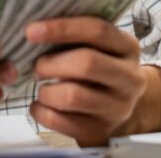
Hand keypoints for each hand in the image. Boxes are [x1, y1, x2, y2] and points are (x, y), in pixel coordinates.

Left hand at [25, 17, 160, 146]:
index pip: (97, 30)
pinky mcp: (101, 131)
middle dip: (52, 63)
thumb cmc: (98, 67)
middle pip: (87, 63)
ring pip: (73, 95)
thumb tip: (34, 28)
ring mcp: (118, 108)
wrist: (118, 107)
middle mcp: (130, 78)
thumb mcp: (99, 47)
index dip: (62, 28)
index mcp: (128, 47)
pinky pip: (62, 122)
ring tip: (42, 89)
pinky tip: (39, 106)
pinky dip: (42, 112)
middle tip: (37, 67)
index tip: (31, 31)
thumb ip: (76, 36)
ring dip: (46, 91)